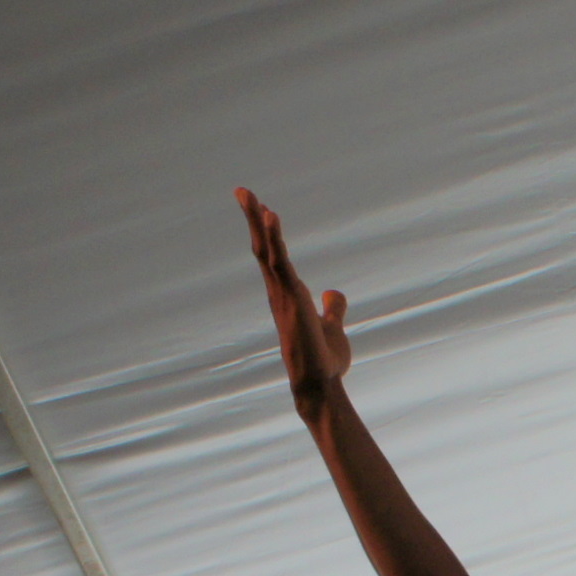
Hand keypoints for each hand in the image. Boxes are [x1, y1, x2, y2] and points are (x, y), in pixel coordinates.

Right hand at [236, 188, 351, 415]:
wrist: (320, 385)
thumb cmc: (324, 361)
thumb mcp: (332, 327)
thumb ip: (333, 309)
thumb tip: (333, 293)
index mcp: (286, 296)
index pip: (272, 257)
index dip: (266, 233)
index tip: (261, 208)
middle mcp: (279, 292)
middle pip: (262, 248)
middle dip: (252, 219)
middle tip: (242, 191)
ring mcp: (283, 295)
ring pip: (266, 251)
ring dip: (257, 221)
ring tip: (249, 195)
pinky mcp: (291, 298)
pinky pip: (280, 262)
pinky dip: (275, 237)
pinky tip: (271, 214)